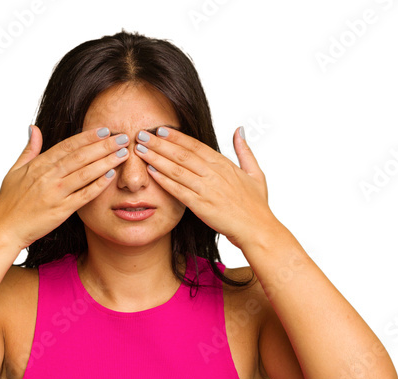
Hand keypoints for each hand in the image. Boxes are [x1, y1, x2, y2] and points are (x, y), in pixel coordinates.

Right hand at [0, 125, 130, 249]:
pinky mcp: (61, 211)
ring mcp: (55, 193)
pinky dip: (98, 185)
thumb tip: (33, 128)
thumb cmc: (9, 202)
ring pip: (85, 173)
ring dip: (106, 162)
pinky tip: (111, 176)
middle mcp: (48, 177)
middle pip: (80, 156)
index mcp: (38, 165)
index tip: (104, 129)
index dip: (87, 137)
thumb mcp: (14, 171)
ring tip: (122, 153)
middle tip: (122, 137)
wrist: (4, 229)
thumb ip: (29, 149)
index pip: (67, 146)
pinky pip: (83, 196)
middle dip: (103, 145)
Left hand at [132, 126, 274, 247]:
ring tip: (140, 151)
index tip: (160, 129)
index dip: (176, 137)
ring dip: (156, 159)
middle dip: (159, 144)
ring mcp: (207, 190)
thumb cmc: (256, 205)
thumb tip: (239, 130)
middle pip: (182, 154)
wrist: (257, 229)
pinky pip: (178, 190)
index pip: (195, 146)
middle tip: (141, 135)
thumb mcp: (255, 173)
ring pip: (177, 170)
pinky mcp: (201, 206)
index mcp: (224, 164)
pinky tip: (151, 172)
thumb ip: (245, 150)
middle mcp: (214, 174)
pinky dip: (164, 180)